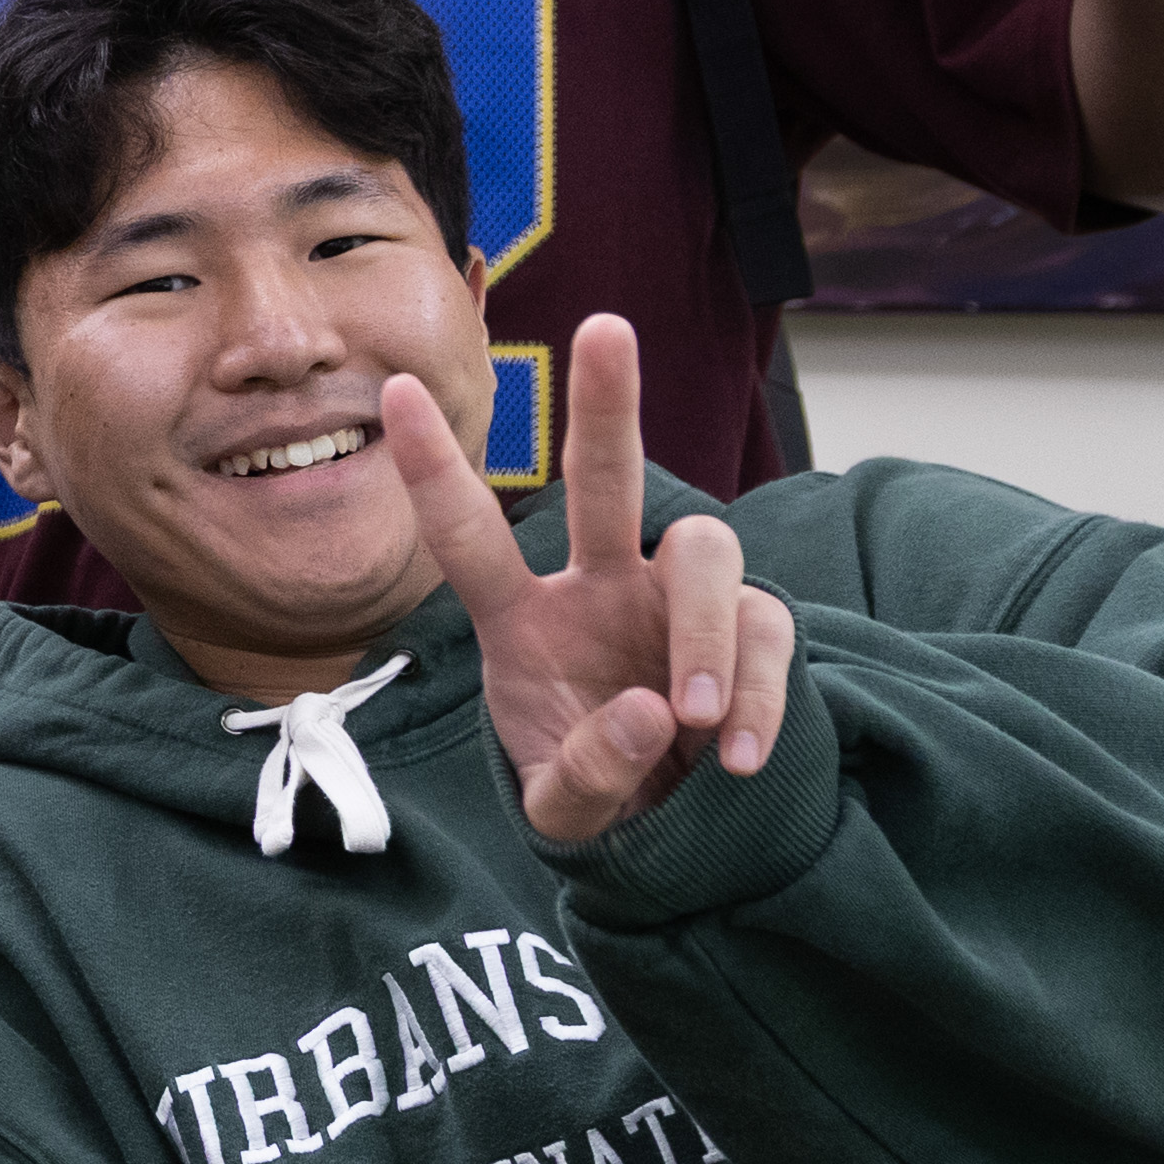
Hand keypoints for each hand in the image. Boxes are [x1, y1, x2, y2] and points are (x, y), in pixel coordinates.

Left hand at [383, 314, 792, 845]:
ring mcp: (676, 601)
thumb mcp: (562, 806)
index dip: (437, 468)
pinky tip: (739, 759)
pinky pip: (766, 630)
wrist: (672, 836)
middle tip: (604, 327)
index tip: (398, 389)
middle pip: (606, 476)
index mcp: (523, 617)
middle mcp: (601, 584)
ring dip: (700, 631)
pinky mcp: (751, 631)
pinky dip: (760, 694)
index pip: (470, 536)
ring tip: (692, 719)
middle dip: (605, 401)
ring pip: (703, 548)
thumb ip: (586, 776)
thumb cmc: (595, 792)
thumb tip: (654, 714)